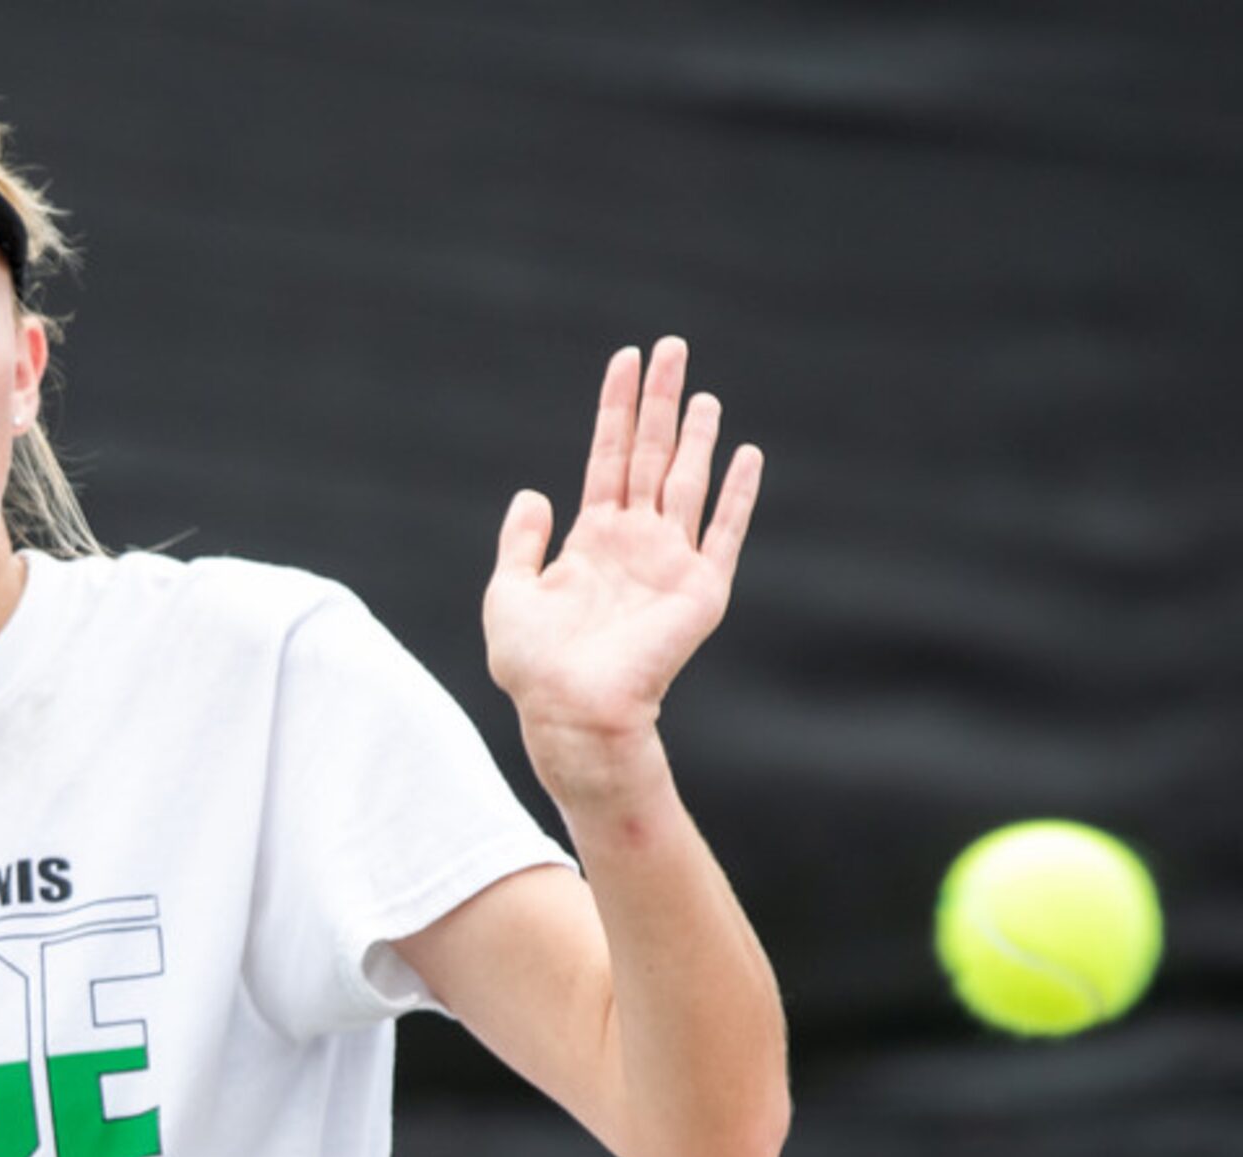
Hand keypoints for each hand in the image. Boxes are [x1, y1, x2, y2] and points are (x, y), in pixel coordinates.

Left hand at [483, 336, 761, 802]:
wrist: (569, 711)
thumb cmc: (533, 665)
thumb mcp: (508, 593)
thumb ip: (519, 543)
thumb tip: (531, 493)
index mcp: (590, 541)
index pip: (607, 457)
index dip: (616, 408)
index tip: (625, 359)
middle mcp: (634, 543)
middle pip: (649, 455)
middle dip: (660, 402)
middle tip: (672, 346)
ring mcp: (669, 563)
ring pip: (685, 481)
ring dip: (696, 436)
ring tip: (702, 391)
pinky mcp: (699, 589)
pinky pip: (723, 532)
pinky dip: (737, 494)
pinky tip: (747, 455)